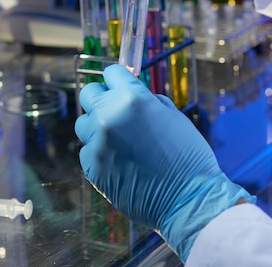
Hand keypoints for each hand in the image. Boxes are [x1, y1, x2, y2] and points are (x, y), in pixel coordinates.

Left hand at [75, 64, 253, 262]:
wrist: (187, 198)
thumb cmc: (187, 155)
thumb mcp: (171, 115)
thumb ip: (146, 101)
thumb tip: (131, 95)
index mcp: (132, 98)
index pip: (111, 73)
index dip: (118, 79)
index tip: (121, 86)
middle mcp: (109, 115)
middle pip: (89, 93)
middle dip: (102, 98)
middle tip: (116, 110)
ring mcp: (97, 142)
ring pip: (84, 123)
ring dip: (97, 126)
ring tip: (119, 140)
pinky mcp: (91, 167)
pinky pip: (87, 150)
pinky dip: (99, 152)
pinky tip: (119, 161)